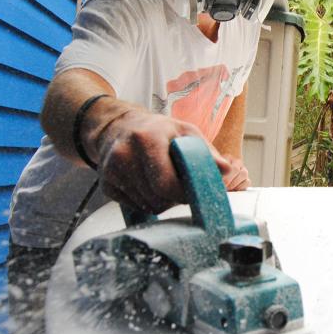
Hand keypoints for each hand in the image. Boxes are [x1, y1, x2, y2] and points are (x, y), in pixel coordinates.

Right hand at [90, 109, 247, 212]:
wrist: (119, 127)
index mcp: (147, 138)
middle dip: (175, 198)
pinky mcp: (106, 185)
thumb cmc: (159, 131)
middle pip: (158, 198)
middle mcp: (124, 154)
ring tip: (165, 182)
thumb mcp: (185, 132)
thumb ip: (206, 153)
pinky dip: (147, 201)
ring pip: (147, 205)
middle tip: (181, 187)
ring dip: (163, 201)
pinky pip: (134, 206)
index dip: (184, 193)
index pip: (167, 183)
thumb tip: (226, 171)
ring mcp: (111, 171)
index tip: (194, 192)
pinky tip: (149, 185)